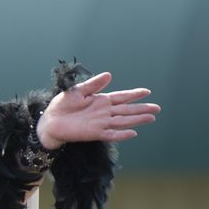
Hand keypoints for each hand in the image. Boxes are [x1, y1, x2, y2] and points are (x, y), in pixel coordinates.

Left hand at [36, 72, 159, 149]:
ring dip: (137, 120)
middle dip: (142, 108)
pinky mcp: (95, 133)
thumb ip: (94, 84)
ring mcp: (101, 123)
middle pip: (127, 110)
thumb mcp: (77, 90)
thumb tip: (110, 75)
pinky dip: (122, 134)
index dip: (134, 95)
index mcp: (101, 100)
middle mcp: (104, 112)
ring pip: (123, 121)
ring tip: (152, 118)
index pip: (121, 97)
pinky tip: (133, 133)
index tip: (147, 91)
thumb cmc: (62, 106)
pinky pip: (112, 134)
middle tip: (157, 108)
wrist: (50, 121)